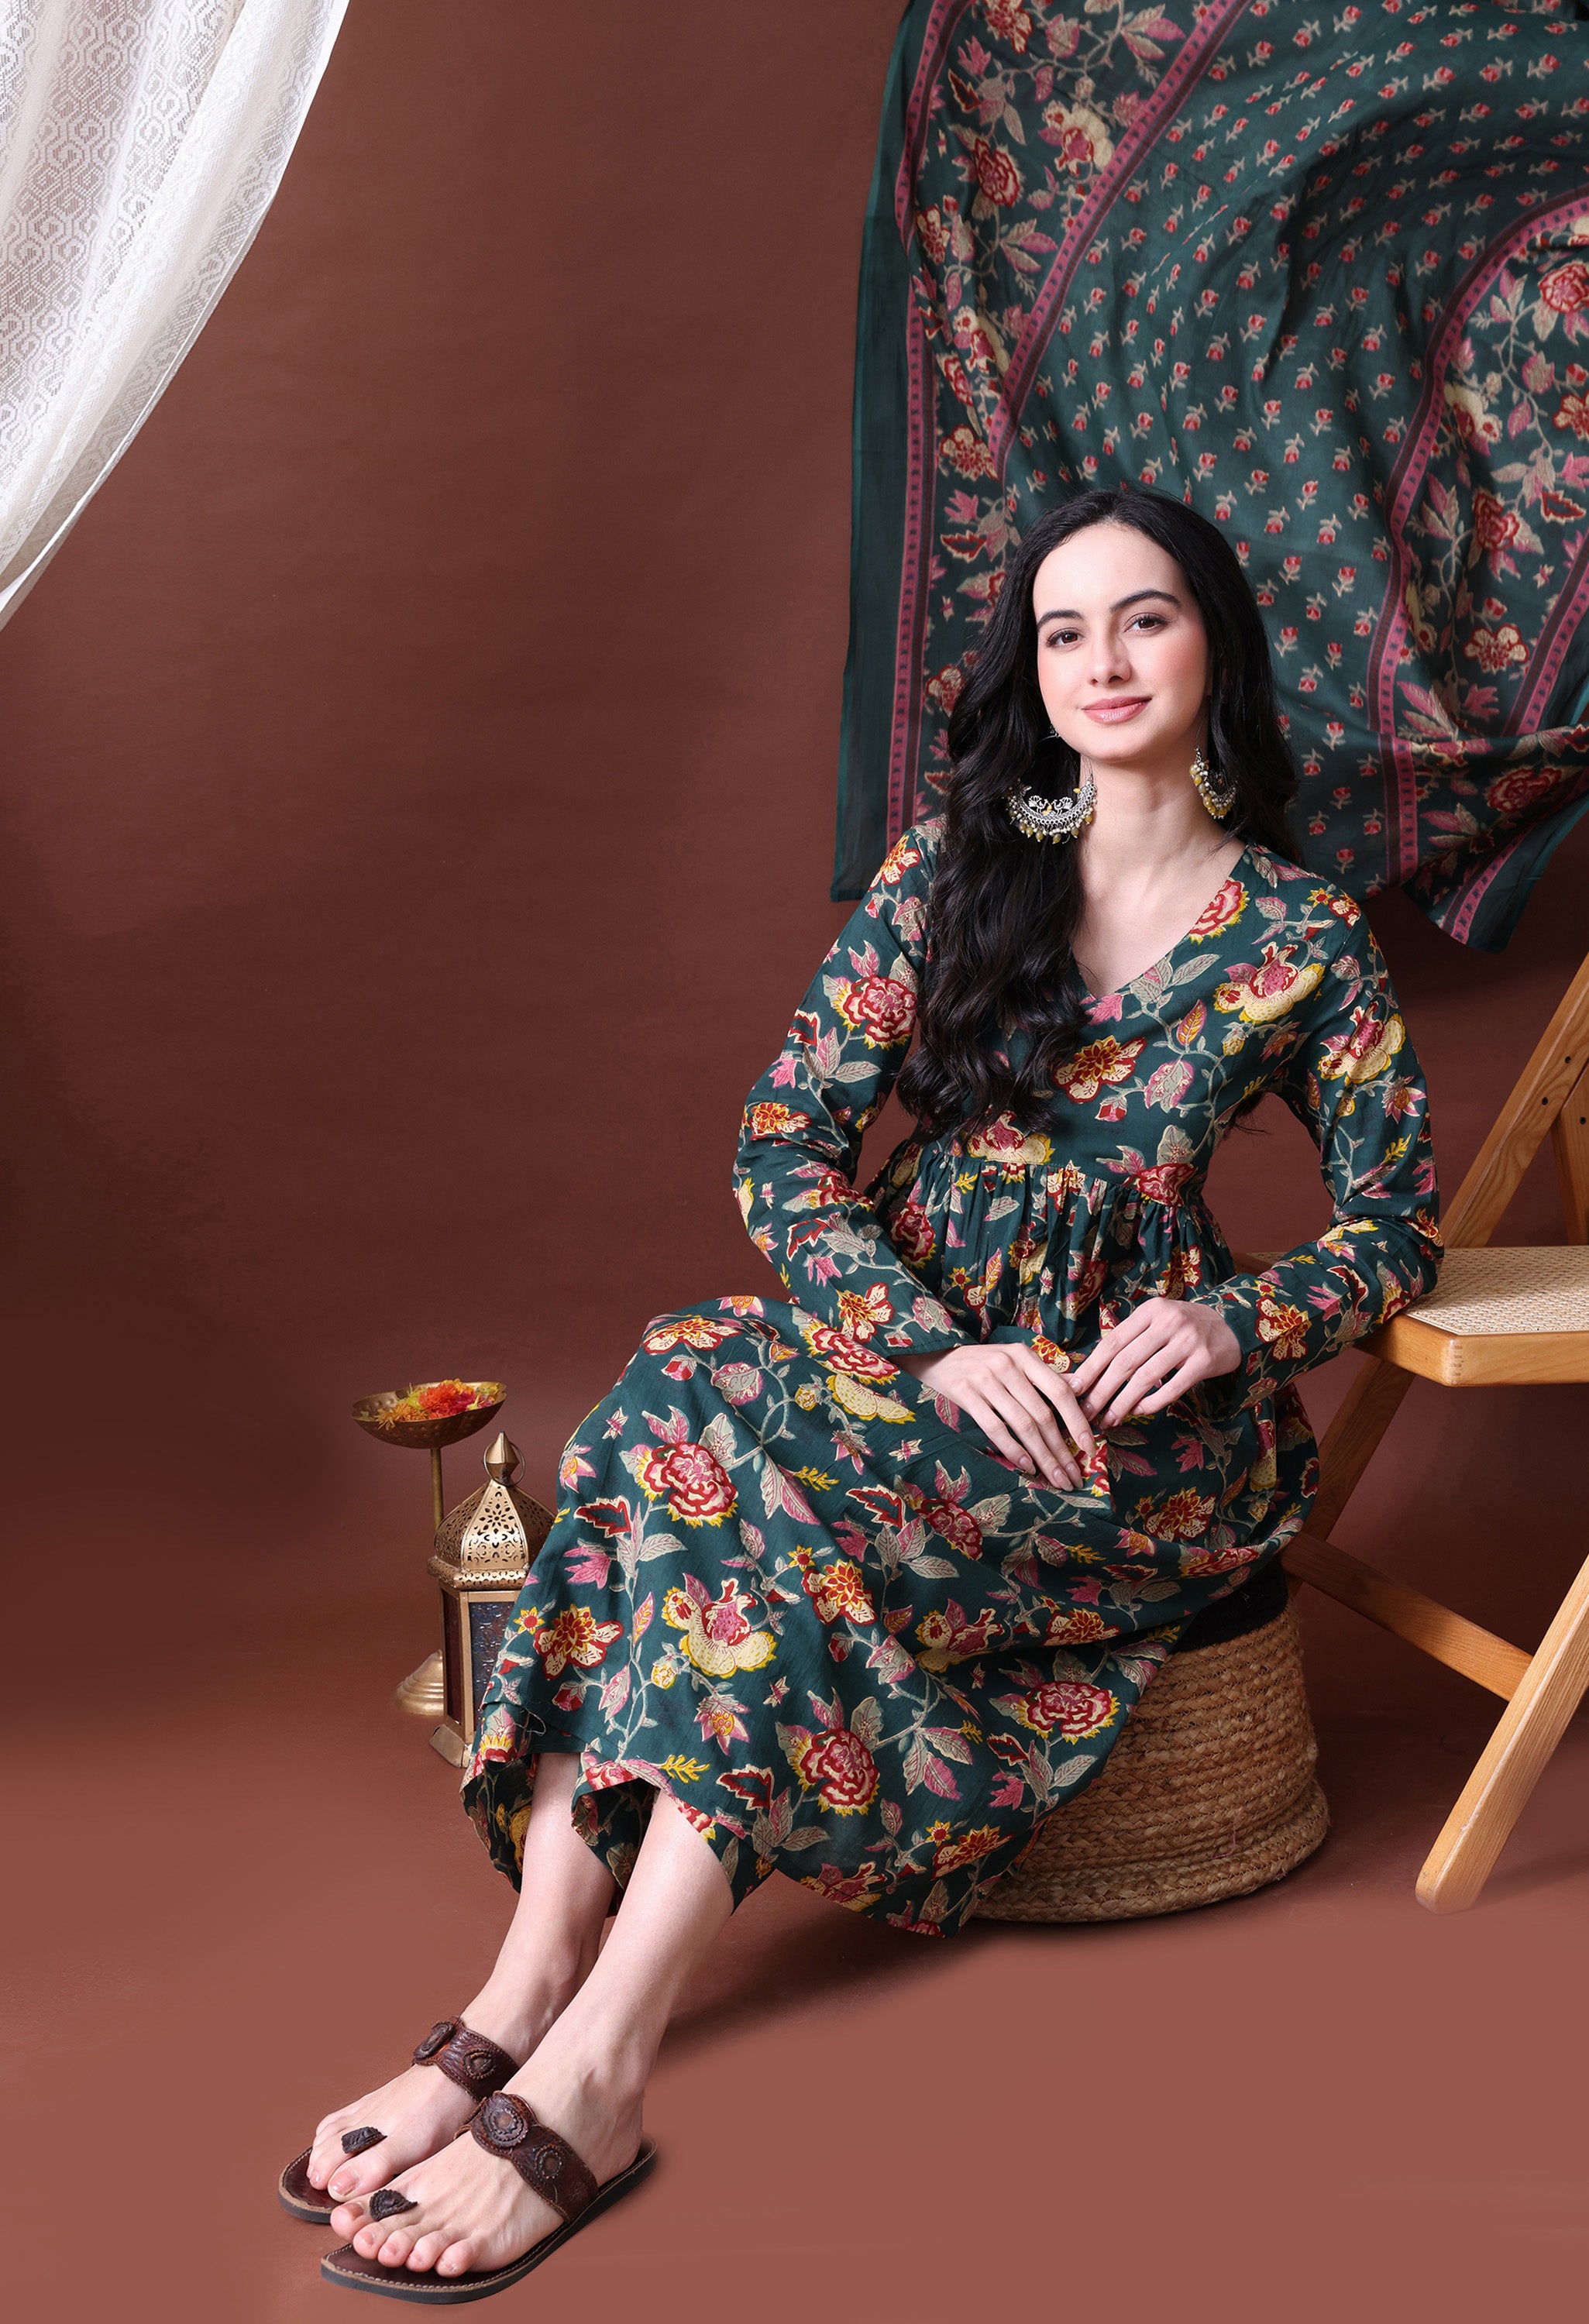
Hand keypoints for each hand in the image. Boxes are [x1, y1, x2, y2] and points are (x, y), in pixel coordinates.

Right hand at [897, 1341, 1096, 1489]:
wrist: (934, 1356)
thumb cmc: (980, 1363)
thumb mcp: (1013, 1361)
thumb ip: (1044, 1376)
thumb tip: (1080, 1389)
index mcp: (1024, 1356)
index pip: (1059, 1392)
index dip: (1077, 1422)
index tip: (1090, 1449)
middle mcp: (1007, 1366)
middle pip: (1043, 1415)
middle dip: (1061, 1451)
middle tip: (1073, 1477)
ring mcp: (985, 1379)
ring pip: (1022, 1424)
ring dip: (1042, 1456)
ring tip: (1055, 1479)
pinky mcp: (965, 1394)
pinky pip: (994, 1427)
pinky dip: (1012, 1449)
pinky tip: (1026, 1466)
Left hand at [1068, 1297, 1240, 1428]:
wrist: (1231, 1326)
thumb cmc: (1183, 1328)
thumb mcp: (1156, 1321)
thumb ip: (1129, 1340)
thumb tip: (1090, 1372)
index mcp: (1150, 1311)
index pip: (1112, 1342)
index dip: (1091, 1368)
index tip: (1074, 1389)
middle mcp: (1168, 1322)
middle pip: (1125, 1361)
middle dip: (1102, 1390)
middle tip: (1087, 1412)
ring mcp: (1188, 1341)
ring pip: (1146, 1377)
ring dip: (1123, 1402)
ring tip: (1109, 1419)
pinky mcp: (1204, 1361)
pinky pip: (1172, 1388)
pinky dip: (1152, 1403)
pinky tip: (1139, 1412)